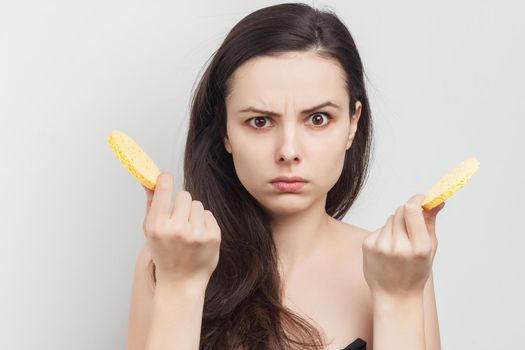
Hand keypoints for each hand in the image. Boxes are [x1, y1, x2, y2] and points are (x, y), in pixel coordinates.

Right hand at [142, 172, 221, 290]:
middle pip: (184, 195)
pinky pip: (208, 215)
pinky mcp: (212, 237)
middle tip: (178, 219)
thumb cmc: (164, 253)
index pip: (164, 190)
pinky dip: (203, 223)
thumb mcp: (151, 230)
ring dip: (193, 214)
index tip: (166, 178)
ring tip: (188, 231)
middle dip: (181, 204)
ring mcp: (196, 234)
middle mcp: (177, 230)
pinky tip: (198, 238)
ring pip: (197, 204)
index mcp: (158, 227)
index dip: (165, 180)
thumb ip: (151, 203)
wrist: (181, 282)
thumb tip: (149, 179)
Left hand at [362, 194, 444, 298]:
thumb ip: (430, 222)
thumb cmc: (416, 271)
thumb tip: (437, 201)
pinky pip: (379, 229)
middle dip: (407, 214)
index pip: (412, 210)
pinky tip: (388, 250)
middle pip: (400, 211)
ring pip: (390, 219)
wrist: (395, 295)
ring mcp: (381, 246)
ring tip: (399, 244)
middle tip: (411, 227)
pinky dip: (385, 235)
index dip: (417, 200)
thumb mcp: (429, 248)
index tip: (421, 199)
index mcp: (419, 248)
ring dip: (395, 226)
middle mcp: (399, 246)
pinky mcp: (368, 246)